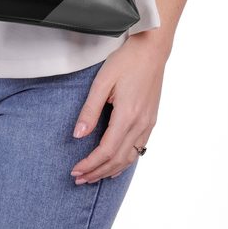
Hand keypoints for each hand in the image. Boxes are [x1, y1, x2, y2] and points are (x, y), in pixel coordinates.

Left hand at [69, 34, 167, 184]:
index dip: (90, 164)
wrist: (151, 50)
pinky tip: (115, 165)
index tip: (75, 170)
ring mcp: (148, 124)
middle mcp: (140, 124)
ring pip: (129, 157)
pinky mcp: (151, 120)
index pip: (106, 151)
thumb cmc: (126, 61)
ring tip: (93, 176)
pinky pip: (138, 149)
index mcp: (127, 115)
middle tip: (79, 179)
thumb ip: (90, 110)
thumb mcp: (102, 81)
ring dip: (110, 170)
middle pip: (117, 159)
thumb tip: (78, 135)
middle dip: (97, 172)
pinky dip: (125, 161)